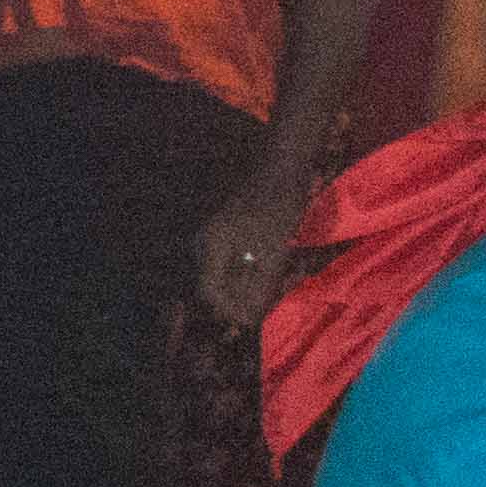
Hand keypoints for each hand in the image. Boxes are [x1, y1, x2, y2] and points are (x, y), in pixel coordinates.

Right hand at [196, 168, 306, 326]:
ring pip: (220, 272)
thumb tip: (246, 319)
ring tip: (263, 295)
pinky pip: (227, 259)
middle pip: (211, 283)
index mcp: (210, 247)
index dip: (229, 311)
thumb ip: (258, 286)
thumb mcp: (273, 251)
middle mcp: (203, 241)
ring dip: (240, 286)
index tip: (250, 322)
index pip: (210, 292)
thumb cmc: (278, 206)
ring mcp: (212, 233)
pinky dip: (244, 271)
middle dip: (234, 300)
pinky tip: (262, 274)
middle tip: (257, 311)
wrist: (281, 163)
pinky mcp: (224, 228)